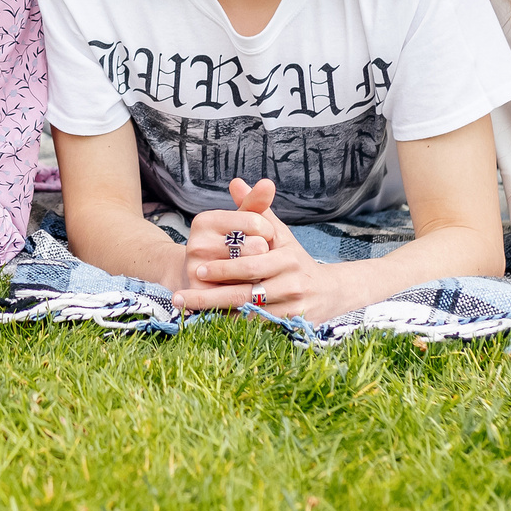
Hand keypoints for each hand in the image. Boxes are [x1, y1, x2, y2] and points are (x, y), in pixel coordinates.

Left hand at [176, 177, 356, 324]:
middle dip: (212, 296)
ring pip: (249, 314)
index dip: (223, 269)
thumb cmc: (293, 258)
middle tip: (182, 295)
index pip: (250, 264)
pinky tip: (210, 324)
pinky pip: (257, 328)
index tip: (197, 269)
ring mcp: (292, 308)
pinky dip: (234, 326)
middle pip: (246, 293)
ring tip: (189, 311)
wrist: (328, 291)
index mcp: (286, 258)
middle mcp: (292, 283)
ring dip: (217, 315)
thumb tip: (235, 182)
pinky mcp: (291, 326)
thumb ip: (255, 209)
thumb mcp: (278, 233)